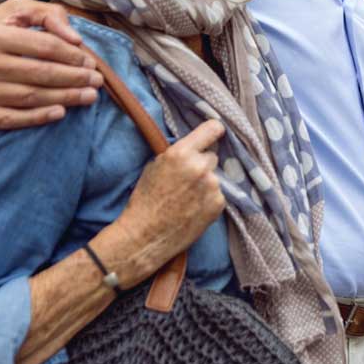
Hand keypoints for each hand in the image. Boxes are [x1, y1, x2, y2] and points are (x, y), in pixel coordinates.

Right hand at [0, 0, 102, 130]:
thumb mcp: (11, 12)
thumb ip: (46, 14)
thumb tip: (75, 37)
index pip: (44, 47)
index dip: (72, 56)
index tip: (91, 62)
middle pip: (41, 74)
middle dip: (75, 79)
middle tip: (97, 82)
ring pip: (30, 97)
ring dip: (65, 98)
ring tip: (89, 97)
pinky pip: (10, 119)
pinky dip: (37, 118)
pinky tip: (60, 113)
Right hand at [107, 120, 226, 286]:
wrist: (145, 235)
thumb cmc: (145, 200)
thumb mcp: (156, 166)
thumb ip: (179, 153)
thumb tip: (198, 145)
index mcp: (182, 153)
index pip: (213, 128)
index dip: (214, 131)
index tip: (215, 134)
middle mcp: (200, 167)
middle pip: (212, 156)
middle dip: (203, 164)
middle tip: (187, 178)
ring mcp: (212, 186)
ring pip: (215, 177)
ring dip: (206, 183)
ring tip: (187, 198)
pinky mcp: (218, 203)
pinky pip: (218, 194)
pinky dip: (209, 199)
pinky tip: (193, 208)